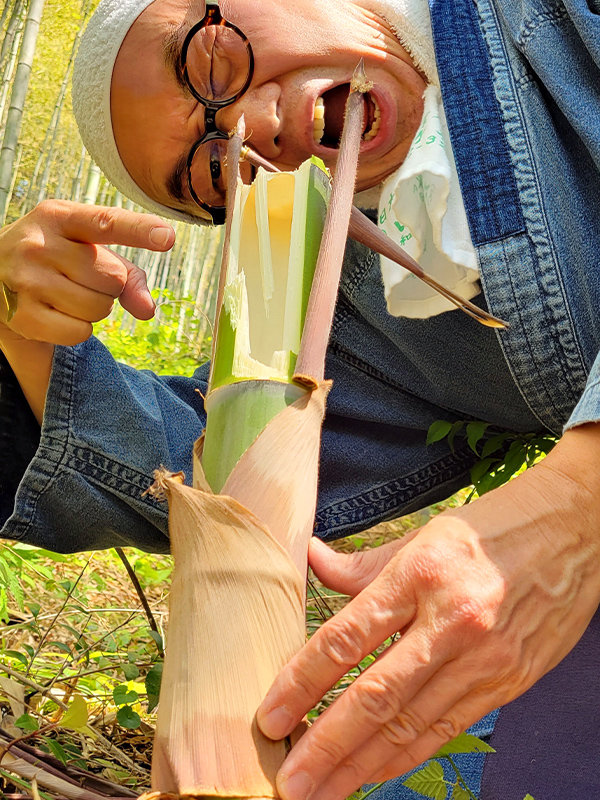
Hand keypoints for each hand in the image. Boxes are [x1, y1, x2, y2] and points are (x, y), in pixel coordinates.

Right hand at [0, 199, 174, 345]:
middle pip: (113, 279)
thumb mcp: (89, 250)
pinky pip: (80, 333)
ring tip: (66, 295)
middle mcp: (38, 244)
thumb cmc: (57, 259)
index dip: (139, 231)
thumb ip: (129, 274)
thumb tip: (148, 310)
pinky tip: (56, 313)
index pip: (105, 223)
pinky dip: (78, 329)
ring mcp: (26, 280)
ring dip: (94, 309)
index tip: (167, 236)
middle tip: (80, 278)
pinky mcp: (22, 315)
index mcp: (59, 217)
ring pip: (99, 309)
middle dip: (108, 286)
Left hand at [257, 424, 599, 799]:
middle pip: (376, 695)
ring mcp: (483, 658)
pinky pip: (448, 728)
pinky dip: (408, 756)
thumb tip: (311, 560)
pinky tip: (376, 773)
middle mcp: (450, 621)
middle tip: (287, 781)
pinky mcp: (508, 682)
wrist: (572, 533)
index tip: (270, 713)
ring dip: (361, 765)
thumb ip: (363, 563)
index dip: (302, 680)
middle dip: (326, 745)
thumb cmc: (490, 530)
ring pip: (411, 725)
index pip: (347, 636)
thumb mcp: (423, 534)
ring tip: (322, 792)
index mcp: (420, 574)